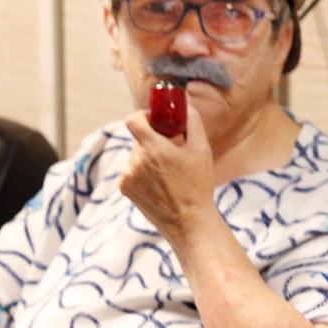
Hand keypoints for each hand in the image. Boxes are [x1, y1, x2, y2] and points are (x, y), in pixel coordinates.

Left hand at [120, 104, 216, 236]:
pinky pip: (132, 171)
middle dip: (153, 140)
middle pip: (139, 139)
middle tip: (171, 151)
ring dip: (148, 158)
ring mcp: (128, 176)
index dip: (143, 116)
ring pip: (136, 156)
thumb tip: (186, 105)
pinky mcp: (126, 189)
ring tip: (168, 174)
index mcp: (154, 148)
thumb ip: (193, 122)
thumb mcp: (202, 150)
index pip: (133, 119)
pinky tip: (160, 185)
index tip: (155, 121)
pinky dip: (143, 173)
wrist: (188, 222)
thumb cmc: (198, 186)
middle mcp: (137, 160)